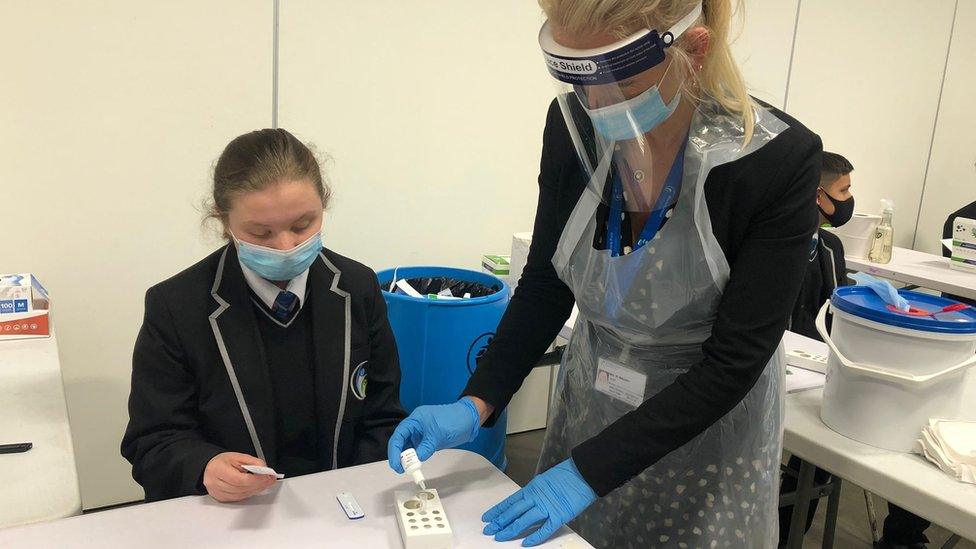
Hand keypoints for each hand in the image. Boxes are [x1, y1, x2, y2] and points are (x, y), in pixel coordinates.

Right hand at [202, 452, 275, 502]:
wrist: (211, 467)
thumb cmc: (223, 462)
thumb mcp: (238, 456)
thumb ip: (253, 462)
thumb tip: (264, 469)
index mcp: (218, 470)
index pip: (240, 479)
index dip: (256, 479)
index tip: (267, 476)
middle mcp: (215, 483)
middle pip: (241, 488)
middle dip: (259, 485)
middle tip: (270, 479)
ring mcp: (217, 493)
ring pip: (241, 495)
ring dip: (256, 490)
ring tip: (265, 483)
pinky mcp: (220, 498)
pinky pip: (239, 498)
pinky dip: (249, 493)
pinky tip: (255, 488)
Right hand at [387, 397, 481, 472]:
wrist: (470, 419)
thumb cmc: (453, 421)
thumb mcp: (438, 435)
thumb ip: (425, 448)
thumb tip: (415, 461)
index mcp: (415, 420)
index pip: (399, 434)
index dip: (394, 450)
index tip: (396, 464)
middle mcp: (416, 426)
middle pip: (401, 441)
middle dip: (399, 455)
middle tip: (400, 469)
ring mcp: (422, 433)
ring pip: (409, 446)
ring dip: (407, 457)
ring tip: (407, 469)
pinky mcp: (429, 439)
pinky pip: (418, 449)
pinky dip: (416, 457)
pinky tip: (415, 464)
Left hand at [482, 458, 596, 546]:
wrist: (584, 472)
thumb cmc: (567, 475)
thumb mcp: (545, 480)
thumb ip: (535, 492)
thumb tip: (527, 502)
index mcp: (532, 488)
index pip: (510, 501)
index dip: (498, 510)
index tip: (487, 517)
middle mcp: (536, 497)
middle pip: (513, 511)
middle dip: (499, 521)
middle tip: (488, 530)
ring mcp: (547, 507)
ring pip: (524, 520)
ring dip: (511, 529)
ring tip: (499, 536)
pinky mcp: (559, 516)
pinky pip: (545, 529)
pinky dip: (535, 537)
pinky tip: (525, 543)